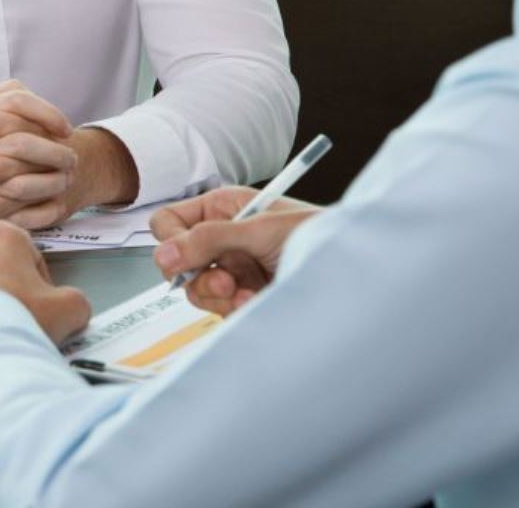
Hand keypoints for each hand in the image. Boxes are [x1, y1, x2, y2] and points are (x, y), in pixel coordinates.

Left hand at [0, 81, 139, 231]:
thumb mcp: (5, 106)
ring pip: (9, 196)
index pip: (0, 121)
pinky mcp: (55, 209)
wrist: (65, 161)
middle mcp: (55, 150)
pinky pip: (16, 222)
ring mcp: (58, 181)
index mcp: (39, 119)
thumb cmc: (24, 130)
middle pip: (4, 163)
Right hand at [150, 186, 319, 314]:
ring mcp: (231, 269)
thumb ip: (209, 239)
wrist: (353, 273)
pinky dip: (234, 308)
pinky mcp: (242, 295)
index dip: (171, 241)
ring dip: (218, 296)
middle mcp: (220, 238)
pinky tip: (257, 301)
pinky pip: (218, 308)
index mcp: (220, 209)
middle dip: (199, 276)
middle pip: (176, 261)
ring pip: (194, 290)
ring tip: (246, 294)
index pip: (169, 222)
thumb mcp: (259, 230)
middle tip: (225, 282)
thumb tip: (164, 254)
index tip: (184, 258)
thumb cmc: (317, 234)